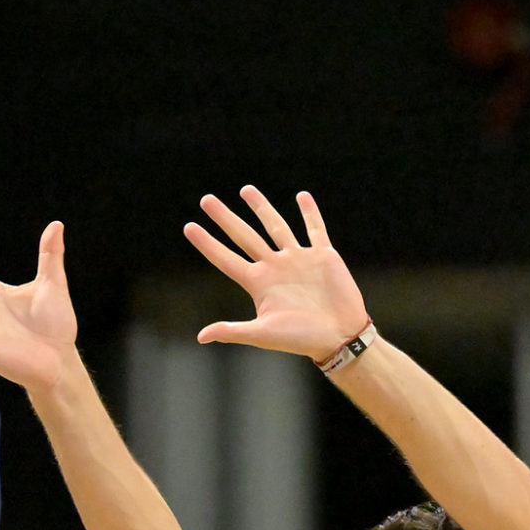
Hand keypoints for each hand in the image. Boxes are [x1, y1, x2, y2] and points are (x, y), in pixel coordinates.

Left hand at [183, 186, 368, 360]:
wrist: (340, 336)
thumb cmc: (301, 339)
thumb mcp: (264, 334)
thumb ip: (233, 332)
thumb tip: (201, 337)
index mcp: (259, 283)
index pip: (226, 258)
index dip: (208, 244)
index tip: (189, 226)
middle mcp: (275, 267)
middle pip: (244, 236)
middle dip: (225, 218)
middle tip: (206, 200)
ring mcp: (298, 259)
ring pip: (276, 227)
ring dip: (261, 208)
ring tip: (246, 190)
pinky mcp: (323, 256)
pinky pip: (315, 230)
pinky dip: (309, 213)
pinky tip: (302, 196)